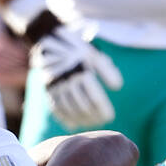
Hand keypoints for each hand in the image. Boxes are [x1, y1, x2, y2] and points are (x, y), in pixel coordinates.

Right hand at [27, 13, 122, 129]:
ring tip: (92, 124)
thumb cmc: (79, 49)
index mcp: (81, 70)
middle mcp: (67, 79)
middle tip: (102, 122)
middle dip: (95, 117)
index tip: (110, 117)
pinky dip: (65, 119)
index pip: (95, 97)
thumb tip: (118, 87)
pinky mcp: (47, 89)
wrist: (50, 41)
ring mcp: (56, 85)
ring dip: (82, 120)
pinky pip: (56, 108)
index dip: (103, 110)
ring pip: (70, 109)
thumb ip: (108, 70)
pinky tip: (74, 125)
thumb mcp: (95, 55)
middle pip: (83, 106)